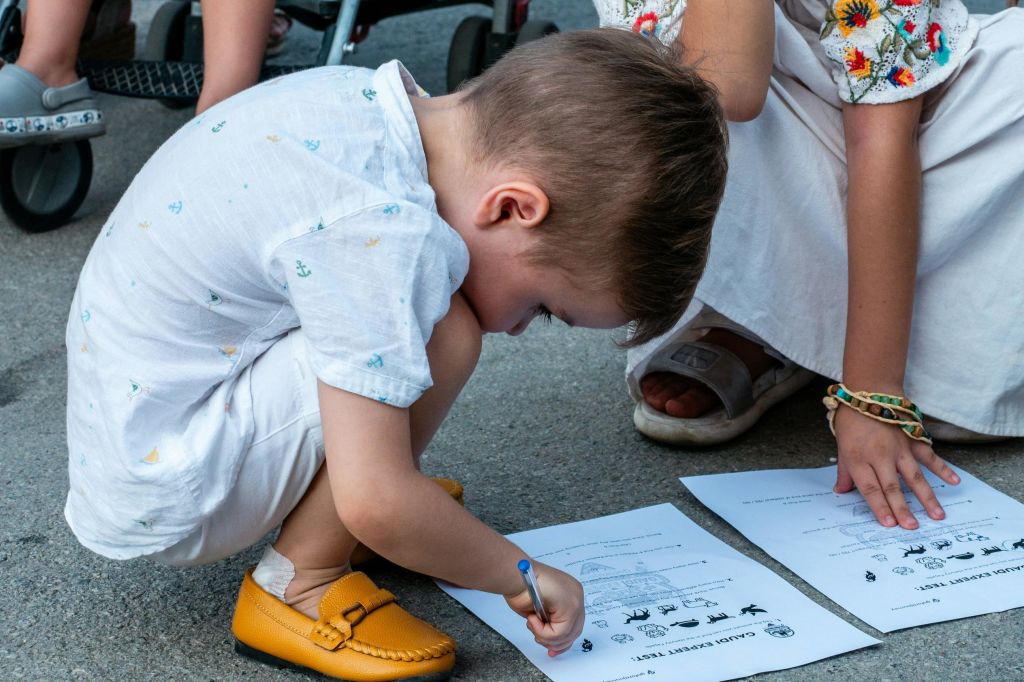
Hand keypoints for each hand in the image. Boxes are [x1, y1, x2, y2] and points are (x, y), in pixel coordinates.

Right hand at [504, 562, 584, 656]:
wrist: (514, 575)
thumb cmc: (520, 586)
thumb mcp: (538, 610)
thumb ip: (549, 622)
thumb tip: (552, 642)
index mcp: (570, 593)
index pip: (574, 624)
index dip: (562, 640)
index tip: (552, 650)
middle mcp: (576, 595)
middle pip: (574, 631)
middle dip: (554, 641)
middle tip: (539, 640)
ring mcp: (575, 600)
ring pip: (566, 635)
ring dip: (544, 635)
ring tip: (532, 623)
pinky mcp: (570, 606)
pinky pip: (559, 632)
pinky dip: (542, 631)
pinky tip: (532, 619)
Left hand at [833, 407, 959, 528]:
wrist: (868, 392)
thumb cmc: (851, 421)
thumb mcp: (841, 447)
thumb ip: (845, 472)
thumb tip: (840, 492)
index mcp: (858, 459)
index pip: (869, 488)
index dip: (879, 507)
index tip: (889, 524)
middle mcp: (879, 456)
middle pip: (892, 487)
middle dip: (902, 509)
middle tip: (912, 527)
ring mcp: (899, 448)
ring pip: (914, 476)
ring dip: (926, 497)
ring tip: (937, 515)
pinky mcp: (912, 439)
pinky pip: (929, 456)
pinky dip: (942, 469)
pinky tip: (954, 481)